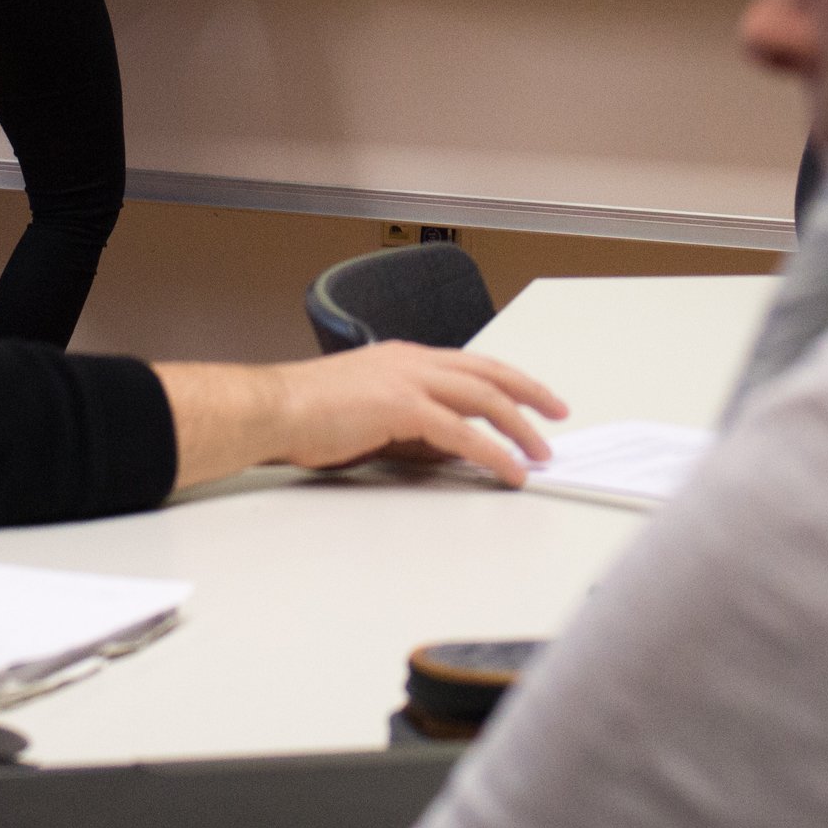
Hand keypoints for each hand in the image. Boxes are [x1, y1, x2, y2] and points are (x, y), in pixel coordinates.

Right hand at [269, 343, 566, 485]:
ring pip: (483, 398)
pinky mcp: (401, 407)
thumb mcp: (370, 415)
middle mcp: (410, 361)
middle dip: (529, 393)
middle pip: (488, 373)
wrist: (272, 409)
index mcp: (402, 358)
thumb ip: (412, 426)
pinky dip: (493, 451)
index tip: (530, 397)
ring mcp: (407, 380)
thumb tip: (451, 447)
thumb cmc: (305, 415)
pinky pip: (462, 432)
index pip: (469, 365)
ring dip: (519, 426)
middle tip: (555, 414)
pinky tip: (509, 469)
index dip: (505, 380)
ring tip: (540, 452)